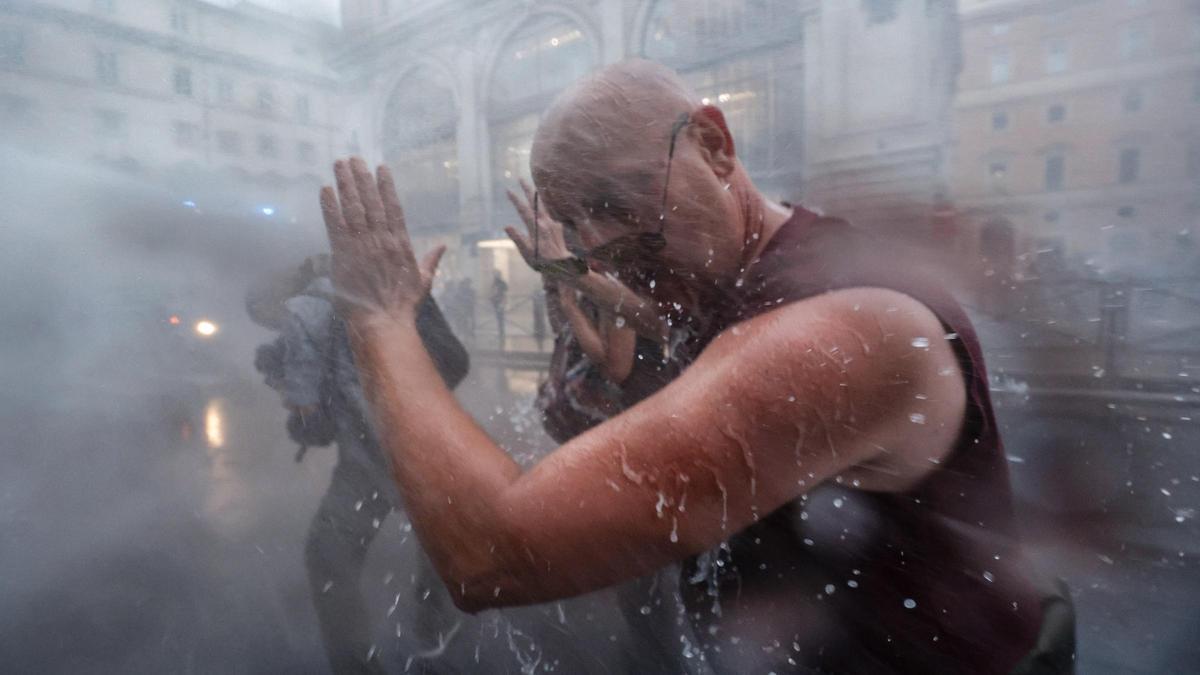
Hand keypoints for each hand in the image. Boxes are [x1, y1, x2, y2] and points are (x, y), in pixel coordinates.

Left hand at [319, 158, 444, 323]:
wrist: (383, 321)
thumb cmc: (403, 305)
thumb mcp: (423, 281)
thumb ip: (430, 261)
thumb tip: (442, 246)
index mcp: (400, 243)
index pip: (393, 208)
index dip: (386, 186)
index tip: (381, 168)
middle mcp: (381, 239)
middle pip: (371, 202)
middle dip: (361, 178)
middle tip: (354, 158)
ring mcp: (362, 245)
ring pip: (353, 208)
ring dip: (345, 184)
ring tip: (339, 165)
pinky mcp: (344, 254)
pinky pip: (336, 225)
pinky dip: (330, 206)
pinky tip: (326, 189)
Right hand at [504, 178, 571, 264]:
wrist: (564, 266)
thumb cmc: (543, 262)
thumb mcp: (527, 253)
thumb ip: (517, 239)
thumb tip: (507, 226)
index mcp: (536, 228)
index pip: (523, 210)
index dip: (515, 199)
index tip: (508, 190)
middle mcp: (545, 223)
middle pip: (534, 202)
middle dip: (527, 189)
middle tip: (520, 178)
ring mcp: (553, 224)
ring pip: (543, 205)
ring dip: (536, 194)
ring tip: (532, 185)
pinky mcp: (558, 227)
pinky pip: (550, 212)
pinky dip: (545, 205)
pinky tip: (543, 203)